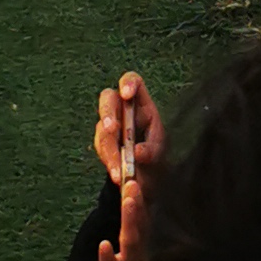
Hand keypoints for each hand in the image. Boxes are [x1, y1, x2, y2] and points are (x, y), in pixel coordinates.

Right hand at [93, 69, 164, 184]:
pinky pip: (100, 147)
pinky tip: (116, 173)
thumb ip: (151, 150)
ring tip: (119, 170)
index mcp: (140, 103)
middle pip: (108, 99)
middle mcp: (122, 110)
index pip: (132, 82)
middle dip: (108, 113)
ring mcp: (109, 125)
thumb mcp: (160, 151)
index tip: (126, 94)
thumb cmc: (155, 155)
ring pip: (102, 129)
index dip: (127, 83)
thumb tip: (137, 152)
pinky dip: (108, 161)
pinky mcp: (102, 142)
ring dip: (109, 148)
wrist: (146, 178)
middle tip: (111, 128)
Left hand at [93, 174, 157, 260]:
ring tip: (129, 200)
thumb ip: (138, 247)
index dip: (144, 199)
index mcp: (144, 256)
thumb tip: (138, 223)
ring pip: (131, 244)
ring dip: (130, 222)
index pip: (146, 223)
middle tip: (138, 177)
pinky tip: (104, 244)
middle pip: (142, 228)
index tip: (143, 173)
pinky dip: (108, 258)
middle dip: (140, 203)